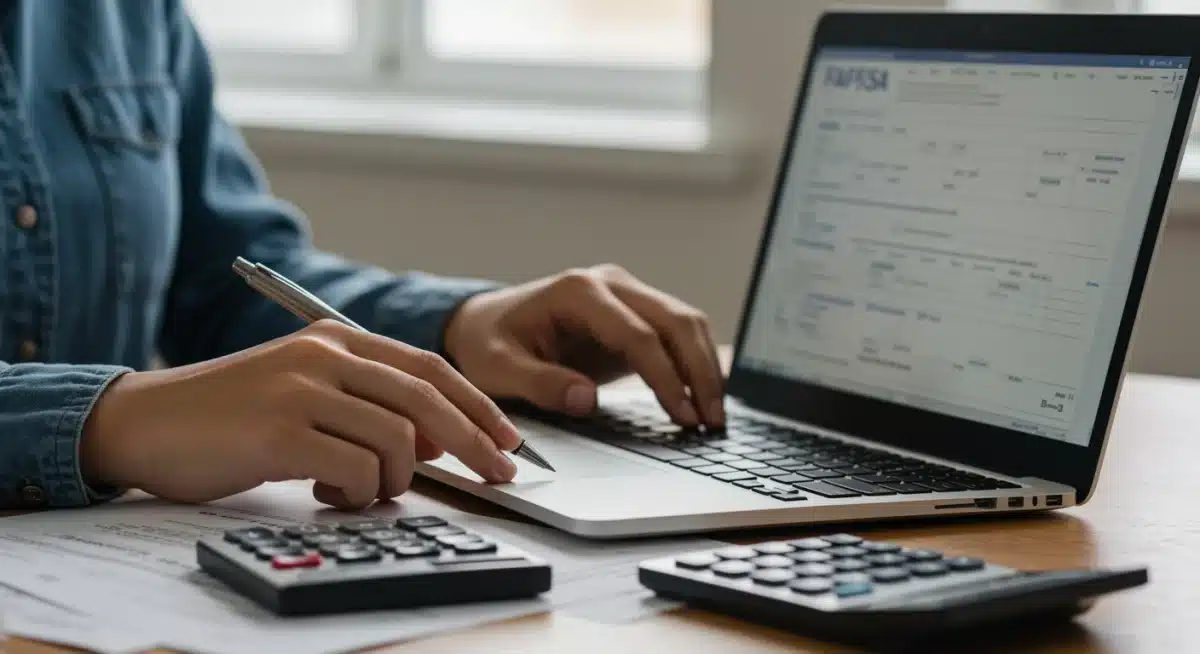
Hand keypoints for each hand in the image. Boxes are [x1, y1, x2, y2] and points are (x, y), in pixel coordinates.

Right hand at [80, 320, 521, 508]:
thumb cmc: (232, 415)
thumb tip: (436, 440)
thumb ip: (368, 405)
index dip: (478, 406)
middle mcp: (324, 356)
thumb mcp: (307, 392)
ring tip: (365, 490)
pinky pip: (355, 470)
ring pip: (396, 440)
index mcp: (337, 340)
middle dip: (476, 441)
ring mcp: (300, 390)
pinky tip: (330, 496)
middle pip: (427, 399)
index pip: (429, 369)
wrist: (146, 421)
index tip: (508, 440)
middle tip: (500, 475)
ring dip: (397, 479)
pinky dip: (359, 493)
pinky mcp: (278, 432)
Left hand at [444, 264, 724, 427]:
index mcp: (577, 291)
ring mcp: (627, 294)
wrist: (485, 322)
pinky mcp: (636, 312)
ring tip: (713, 417)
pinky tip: (702, 399)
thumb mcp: (497, 368)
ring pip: (686, 322)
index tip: (682, 415)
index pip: (638, 333)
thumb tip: (584, 401)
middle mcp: (609, 283)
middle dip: (700, 372)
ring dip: (705, 367)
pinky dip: (696, 362)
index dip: (665, 377)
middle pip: (676, 320)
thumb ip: (539, 383)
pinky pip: (679, 332)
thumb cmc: (488, 343)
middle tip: (712, 422)